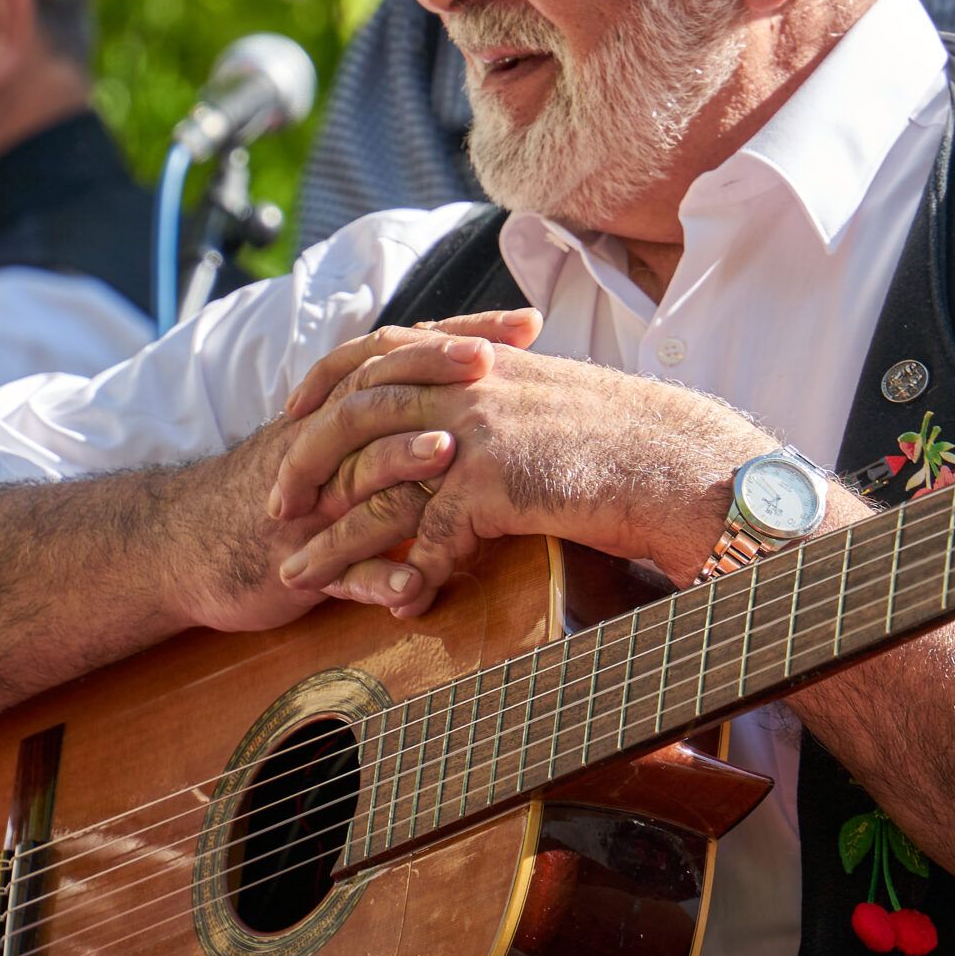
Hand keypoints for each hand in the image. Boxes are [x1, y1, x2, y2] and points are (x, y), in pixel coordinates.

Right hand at [172, 309, 547, 636]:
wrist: (189, 542)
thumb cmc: (287, 487)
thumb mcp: (335, 438)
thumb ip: (396, 406)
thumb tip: (486, 377)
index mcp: (338, 410)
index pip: (403, 355)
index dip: (461, 335)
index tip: (526, 323)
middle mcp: (323, 444)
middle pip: (375, 393)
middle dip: (431, 373)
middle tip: (487, 362)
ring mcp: (310, 502)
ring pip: (353, 473)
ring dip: (398, 461)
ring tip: (448, 452)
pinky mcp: (297, 562)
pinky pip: (337, 571)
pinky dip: (374, 578)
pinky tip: (414, 587)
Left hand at [266, 338, 774, 616]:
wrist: (678, 460)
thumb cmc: (626, 439)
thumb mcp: (548, 398)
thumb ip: (496, 396)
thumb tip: (460, 419)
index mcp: (477, 356)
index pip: (376, 350)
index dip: (325, 382)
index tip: (291, 414)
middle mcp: (468, 383)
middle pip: (354, 413)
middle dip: (304, 460)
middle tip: (276, 503)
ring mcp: (477, 430)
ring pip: (375, 483)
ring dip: (332, 534)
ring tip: (296, 571)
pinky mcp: (493, 481)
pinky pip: (426, 536)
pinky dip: (404, 576)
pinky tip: (394, 605)